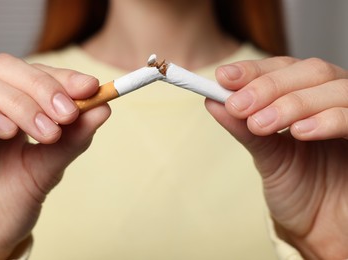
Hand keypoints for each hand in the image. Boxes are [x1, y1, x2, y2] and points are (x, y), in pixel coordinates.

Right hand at [0, 54, 110, 258]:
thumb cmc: (8, 202)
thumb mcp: (47, 168)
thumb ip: (72, 138)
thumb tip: (104, 108)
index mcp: (10, 108)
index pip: (34, 74)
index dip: (62, 77)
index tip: (92, 87)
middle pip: (6, 67)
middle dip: (43, 86)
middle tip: (68, 114)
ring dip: (20, 102)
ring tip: (47, 132)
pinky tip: (9, 132)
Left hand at [206, 56, 347, 258]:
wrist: (323, 227)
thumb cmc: (297, 189)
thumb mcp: (266, 156)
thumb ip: (243, 127)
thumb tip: (212, 100)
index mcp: (309, 99)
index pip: (285, 68)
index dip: (255, 70)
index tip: (224, 77)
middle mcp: (334, 101)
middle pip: (311, 71)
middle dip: (269, 86)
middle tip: (238, 105)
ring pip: (335, 89)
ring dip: (293, 103)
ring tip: (260, 124)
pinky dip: (329, 120)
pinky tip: (300, 132)